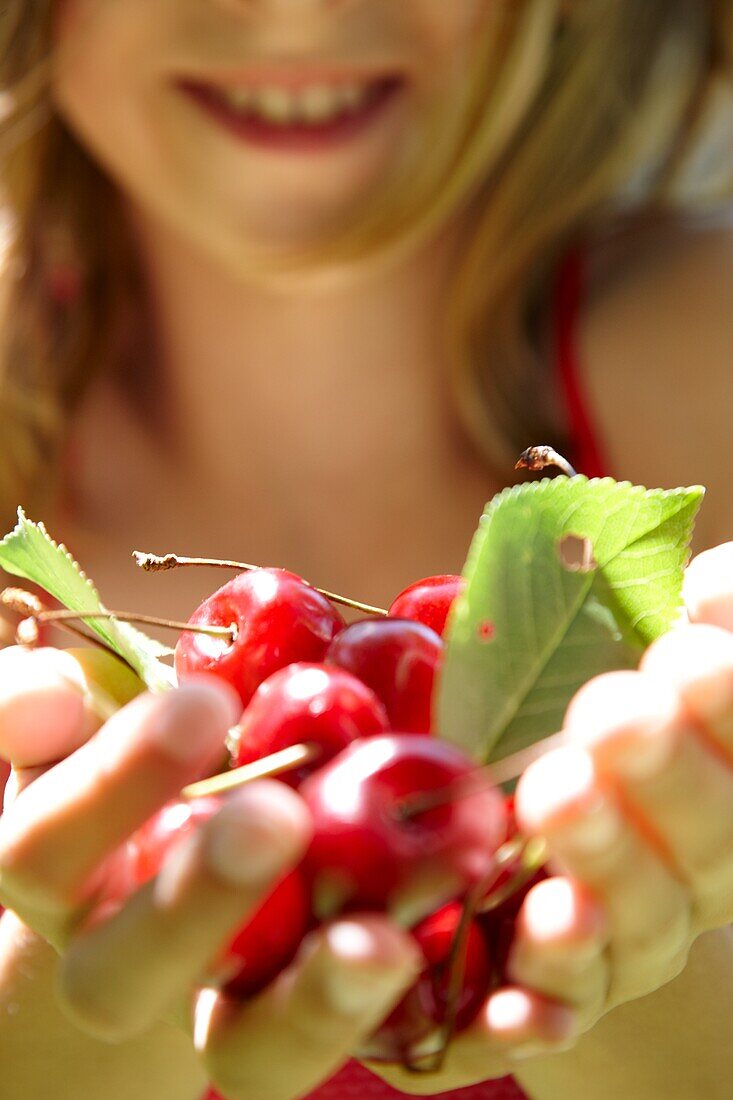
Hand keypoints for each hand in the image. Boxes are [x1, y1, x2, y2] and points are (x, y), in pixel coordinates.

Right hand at [0, 650, 420, 1099]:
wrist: (166, 898)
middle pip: (130, 972)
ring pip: (247, 1050)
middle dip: (196, 899)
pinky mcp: (315, 1040)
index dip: (117, 782)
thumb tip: (50, 698)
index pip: (50, 846)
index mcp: (60, 879)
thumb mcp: (74, 737)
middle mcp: (125, 967)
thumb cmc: (127, 787)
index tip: (204, 704)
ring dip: (315, 1003)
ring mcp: (221, 1018)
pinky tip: (497, 1002)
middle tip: (274, 818)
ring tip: (382, 947)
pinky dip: (429, 1032)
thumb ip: (37, 708)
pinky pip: (369, 1062)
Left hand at [370, 541, 732, 1093]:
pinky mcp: (579, 990)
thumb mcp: (642, 670)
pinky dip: (545, 998)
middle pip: (707, 832)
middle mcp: (705, 861)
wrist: (579, 853)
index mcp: (728, 777)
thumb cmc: (609, 737)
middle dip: (664, 773)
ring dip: (602, 862)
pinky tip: (512, 991)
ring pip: (640, 916)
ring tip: (555, 800)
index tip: (685, 655)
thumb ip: (681, 623)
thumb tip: (714, 581)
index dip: (729, 707)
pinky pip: (567, 1005)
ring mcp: (647, 932)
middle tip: (613, 715)